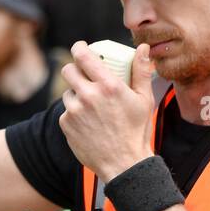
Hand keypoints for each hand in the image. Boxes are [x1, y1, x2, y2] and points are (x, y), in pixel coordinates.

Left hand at [58, 41, 156, 180]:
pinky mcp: (65, 123)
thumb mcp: (144, 100)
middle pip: (68, 70)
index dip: (79, 48)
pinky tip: (88, 121)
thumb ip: (141, 72)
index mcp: (108, 85)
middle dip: (74, 69)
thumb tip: (142, 48)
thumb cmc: (136, 130)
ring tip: (91, 105)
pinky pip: (66, 110)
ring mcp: (74, 110)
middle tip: (83, 74)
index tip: (81, 48)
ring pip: (67, 91)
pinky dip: (74, 112)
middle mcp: (88, 95)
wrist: (123, 162)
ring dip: (76, 93)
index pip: (83, 56)